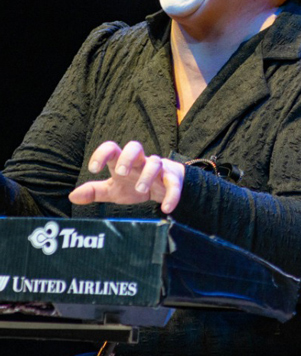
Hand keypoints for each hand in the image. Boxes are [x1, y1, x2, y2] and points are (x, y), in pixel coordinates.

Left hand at [68, 141, 184, 212]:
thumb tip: (72, 196)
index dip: (101, 154)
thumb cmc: (134, 184)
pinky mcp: (172, 179)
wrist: (164, 187)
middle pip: (135, 147)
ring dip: (147, 174)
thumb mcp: (114, 189)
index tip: (93, 168)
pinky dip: (171, 195)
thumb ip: (94, 191)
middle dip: (127, 157)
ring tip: (140, 189)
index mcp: (123, 161)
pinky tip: (166, 208)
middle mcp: (140, 161)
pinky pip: (173, 184)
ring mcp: (158, 169)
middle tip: (120, 172)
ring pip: (155, 162)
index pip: (112, 149)